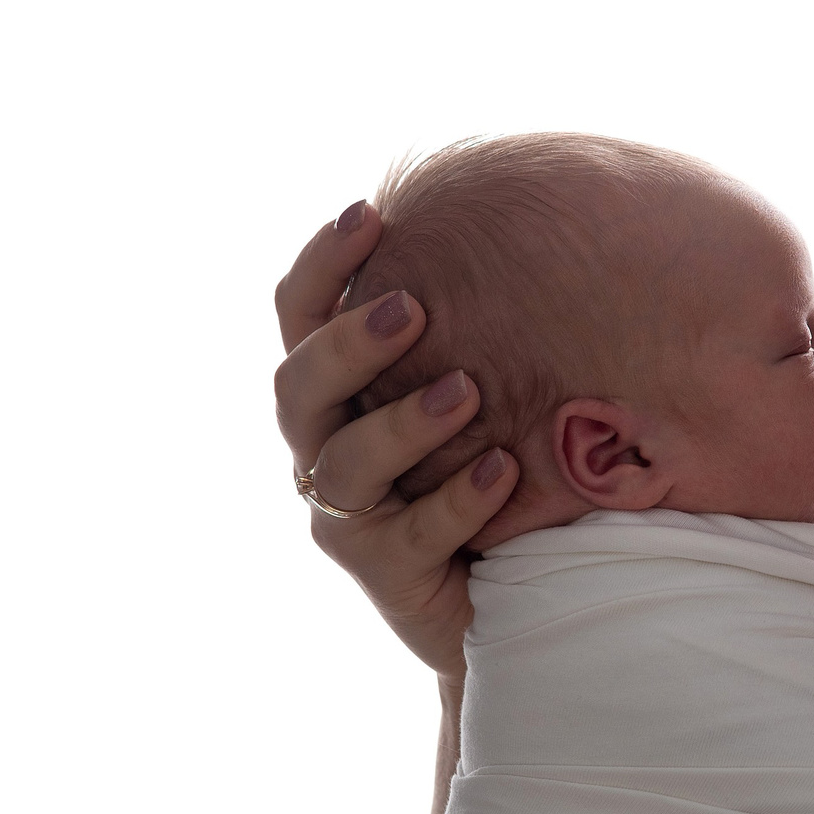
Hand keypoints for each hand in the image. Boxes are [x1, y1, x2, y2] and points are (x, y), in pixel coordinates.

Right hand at [274, 202, 534, 677]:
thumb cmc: (484, 473)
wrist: (499, 601)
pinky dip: (456, 499)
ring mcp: (348, 519)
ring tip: (466, 392)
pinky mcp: (389, 576)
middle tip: (414, 311)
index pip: (298, 316)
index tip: (368, 212)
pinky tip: (502, 468)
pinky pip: (416, 536)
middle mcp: (323, 451)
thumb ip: (467, 332)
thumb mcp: (472, 395)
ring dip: (404, 422)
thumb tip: (515, 226)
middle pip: (299, 388)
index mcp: (333, 396)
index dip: (321, 265)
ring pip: (347, 465)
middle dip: (351, 345)